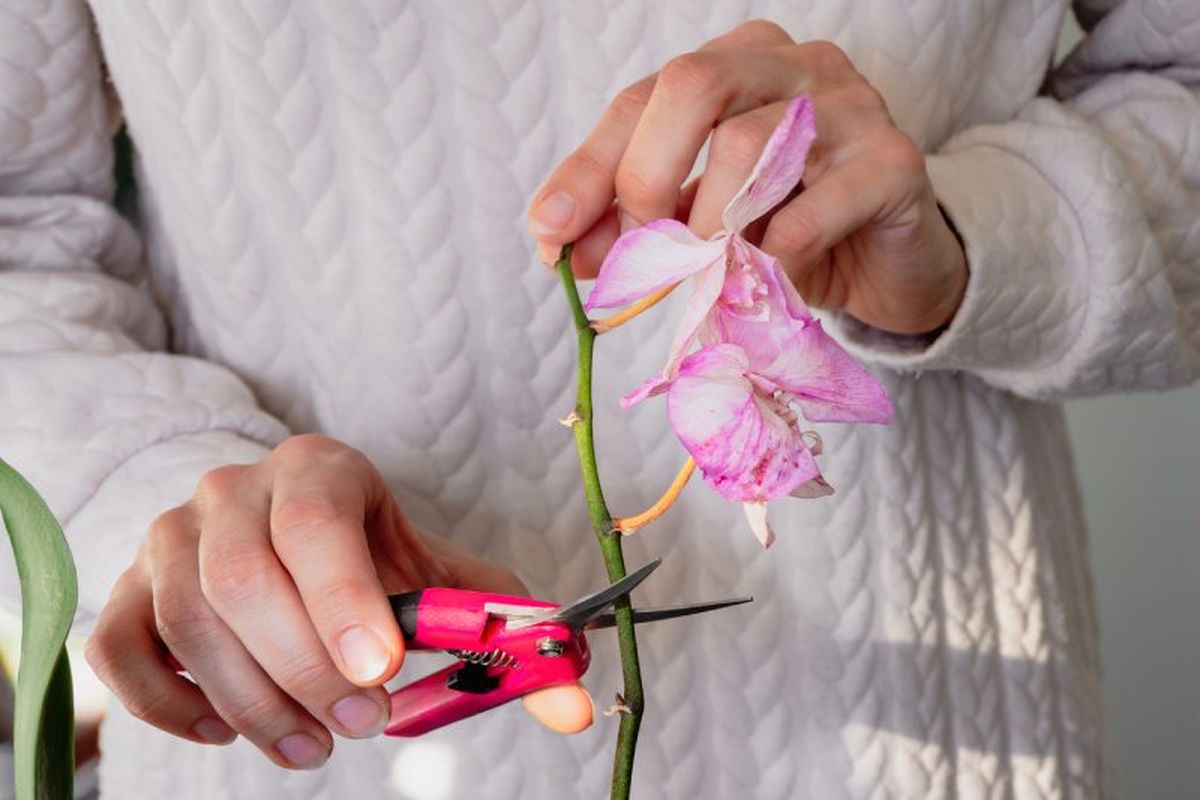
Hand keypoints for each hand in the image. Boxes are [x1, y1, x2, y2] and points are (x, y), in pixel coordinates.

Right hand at [86, 435, 592, 769]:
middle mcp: (233, 490)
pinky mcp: (130, 587)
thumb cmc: (371, 561)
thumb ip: (505, 634)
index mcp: (318, 469)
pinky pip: (120, 649)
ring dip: (251, 701)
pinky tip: (221, 727)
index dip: (342, 599)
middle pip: (244, 581)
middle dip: (305, 669)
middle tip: (361, 725)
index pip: (316, 522)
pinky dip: (166, 703)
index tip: (380, 674)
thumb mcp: (440, 580)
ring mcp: (170, 535)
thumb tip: (575, 703)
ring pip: (188, 623)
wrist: (285, 539)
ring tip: (311, 745)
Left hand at [528, 20, 966, 335]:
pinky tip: (773, 276)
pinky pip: (813, 207)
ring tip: (714, 270)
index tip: (548, 233)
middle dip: (644, 176)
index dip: (589, 167)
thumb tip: (560, 249)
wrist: (892, 267)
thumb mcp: (700, 228)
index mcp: (737, 65)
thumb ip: (637, 227)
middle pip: (693, 83)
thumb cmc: (790, 235)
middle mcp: (793, 65)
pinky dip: (774, 256)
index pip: (643, 97)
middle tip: (646, 249)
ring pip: (748, 142)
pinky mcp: (893, 161)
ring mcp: (850, 104)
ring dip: (709, 226)